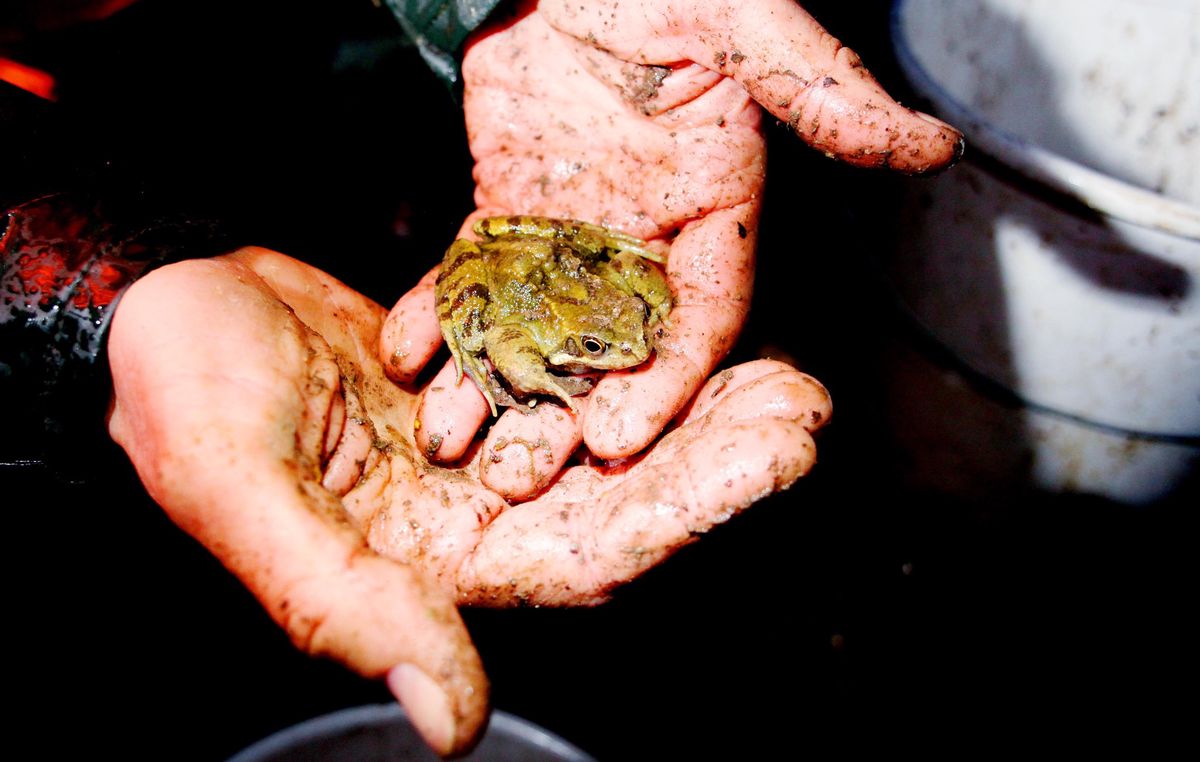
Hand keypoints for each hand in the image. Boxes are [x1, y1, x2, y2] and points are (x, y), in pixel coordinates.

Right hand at [106, 248, 830, 754]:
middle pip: (624, 500)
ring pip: (608, 442)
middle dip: (719, 458)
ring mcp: (475, 451)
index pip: (590, 554)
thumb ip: (338, 600)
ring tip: (777, 374)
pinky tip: (678, 333)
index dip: (692, 509)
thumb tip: (445, 718)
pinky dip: (629, 363)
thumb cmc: (178, 388)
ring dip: (691, 410)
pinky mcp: (472, 390)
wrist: (158, 306)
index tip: (780, 454)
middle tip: (803, 406)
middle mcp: (468, 517)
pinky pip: (570, 383)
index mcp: (427, 562)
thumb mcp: (236, 487)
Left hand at [379, 0, 960, 498]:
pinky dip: (440, 315)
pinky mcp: (507, 209)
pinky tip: (409, 354)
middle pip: (609, 347)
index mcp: (714, 216)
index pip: (699, 318)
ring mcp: (572, 231)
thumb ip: (826, 96)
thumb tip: (938, 146)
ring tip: (448, 435)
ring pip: (534, 324)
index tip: (620, 434)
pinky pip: (473, 276)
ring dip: (493, 381)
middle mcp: (645, 241)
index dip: (666, 380)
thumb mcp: (749, 32)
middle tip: (518, 472)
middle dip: (566, 411)